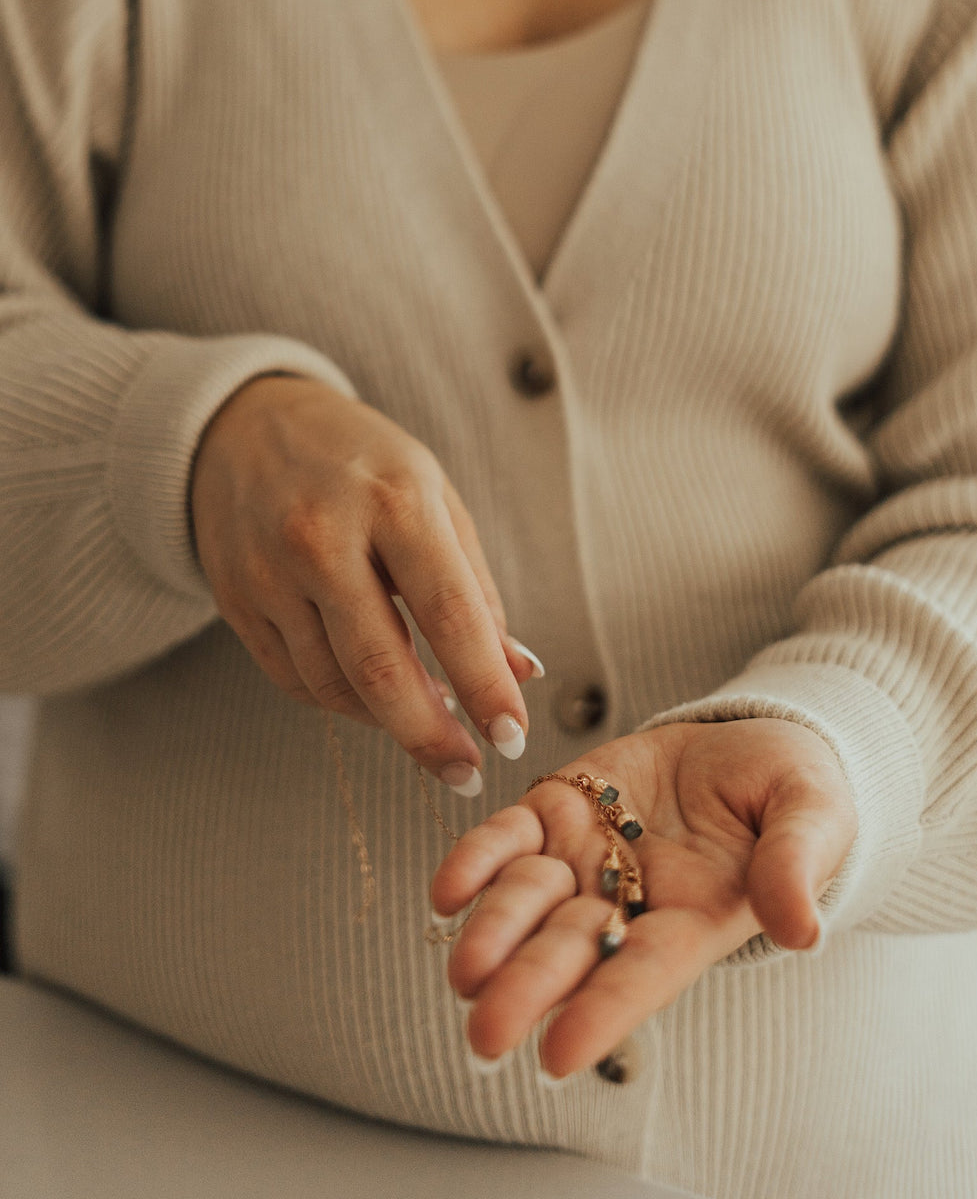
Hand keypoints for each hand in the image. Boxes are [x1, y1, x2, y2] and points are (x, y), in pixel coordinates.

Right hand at [190, 374, 540, 789]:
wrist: (243, 424)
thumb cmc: (362, 462)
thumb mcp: (433, 497)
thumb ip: (477, 588)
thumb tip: (520, 672)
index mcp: (394, 501)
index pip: (449, 614)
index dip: (485, 686)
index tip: (512, 736)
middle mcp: (323, 536)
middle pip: (380, 668)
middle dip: (430, 736)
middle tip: (466, 773)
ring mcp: (269, 571)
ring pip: (334, 685)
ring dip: (388, 721)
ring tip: (427, 723)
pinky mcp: (234, 599)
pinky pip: (295, 679)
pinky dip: (341, 703)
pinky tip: (373, 700)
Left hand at [431, 717, 857, 1075]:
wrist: (750, 742)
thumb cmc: (794, 793)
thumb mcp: (814, 817)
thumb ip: (797, 866)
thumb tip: (803, 932)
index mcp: (695, 921)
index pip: (643, 974)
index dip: (602, 1012)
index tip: (558, 1056)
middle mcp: (629, 902)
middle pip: (572, 950)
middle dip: (528, 990)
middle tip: (484, 1034)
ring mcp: (586, 856)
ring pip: (529, 901)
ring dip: (495, 933)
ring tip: (462, 968)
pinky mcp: (557, 808)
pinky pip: (508, 837)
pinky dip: (476, 860)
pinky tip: (446, 890)